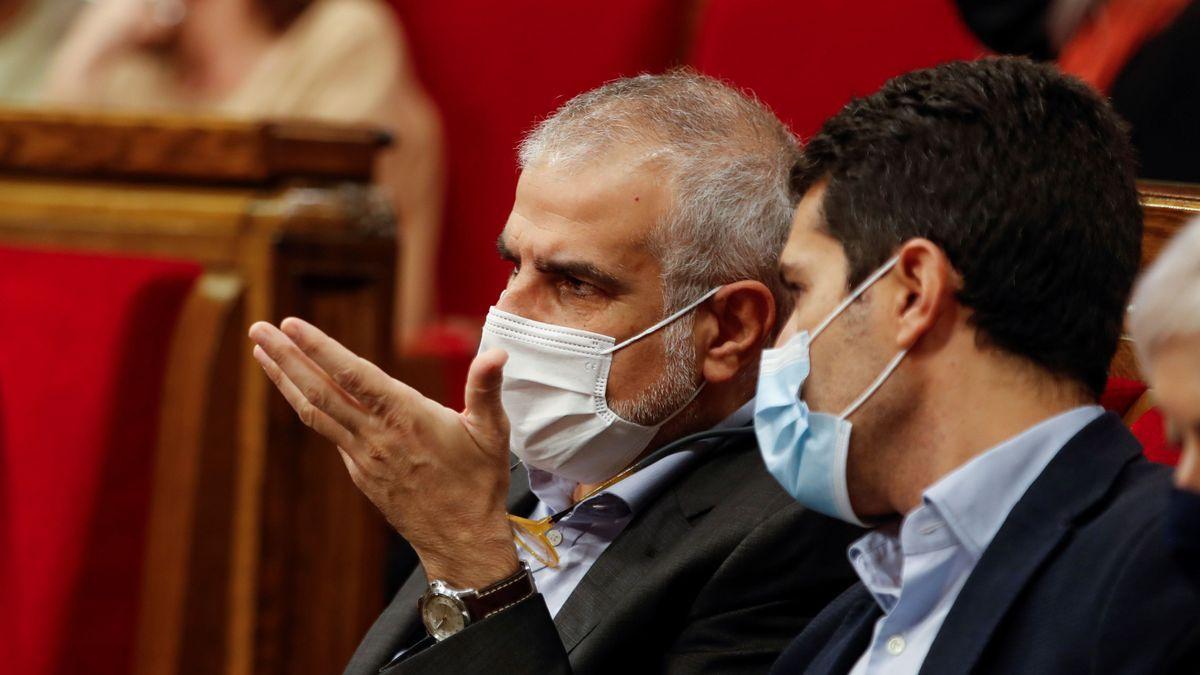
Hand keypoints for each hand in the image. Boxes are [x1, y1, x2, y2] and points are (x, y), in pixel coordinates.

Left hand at [248, 317, 518, 588]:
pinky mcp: (360, 472)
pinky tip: (299, 390)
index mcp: (406, 417)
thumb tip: (497, 352)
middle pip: (320, 391)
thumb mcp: (491, 432)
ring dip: (285, 379)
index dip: (320, 348)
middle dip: (287, 357)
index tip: (291, 324)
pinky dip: (307, 406)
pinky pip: (328, 432)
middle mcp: (376, 436)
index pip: (353, 375)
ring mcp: (363, 456)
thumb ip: (486, 388)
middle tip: (258, 328)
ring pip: (315, 412)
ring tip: (262, 352)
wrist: (461, 540)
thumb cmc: (479, 483)